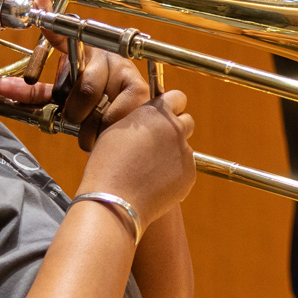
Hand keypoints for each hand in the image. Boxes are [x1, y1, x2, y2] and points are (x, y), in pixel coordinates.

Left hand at [0, 0, 156, 152]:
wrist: (131, 119)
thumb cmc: (93, 103)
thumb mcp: (61, 97)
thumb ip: (32, 95)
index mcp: (84, 51)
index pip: (64, 35)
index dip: (51, 21)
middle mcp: (105, 55)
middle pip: (83, 88)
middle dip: (74, 112)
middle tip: (75, 117)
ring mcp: (124, 70)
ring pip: (96, 104)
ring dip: (89, 126)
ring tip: (92, 127)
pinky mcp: (138, 89)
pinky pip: (112, 116)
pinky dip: (104, 131)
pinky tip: (108, 128)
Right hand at [78, 89, 196, 225]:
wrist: (115, 199)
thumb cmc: (108, 165)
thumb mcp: (117, 130)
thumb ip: (140, 120)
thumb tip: (150, 119)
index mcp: (156, 113)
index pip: (177, 97)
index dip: (171, 106)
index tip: (165, 114)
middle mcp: (175, 128)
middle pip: (187, 120)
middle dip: (176, 128)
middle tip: (159, 140)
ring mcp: (185, 152)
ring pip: (184, 147)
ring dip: (173, 152)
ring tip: (149, 167)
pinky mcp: (189, 174)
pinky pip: (184, 169)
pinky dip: (174, 173)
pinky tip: (154, 182)